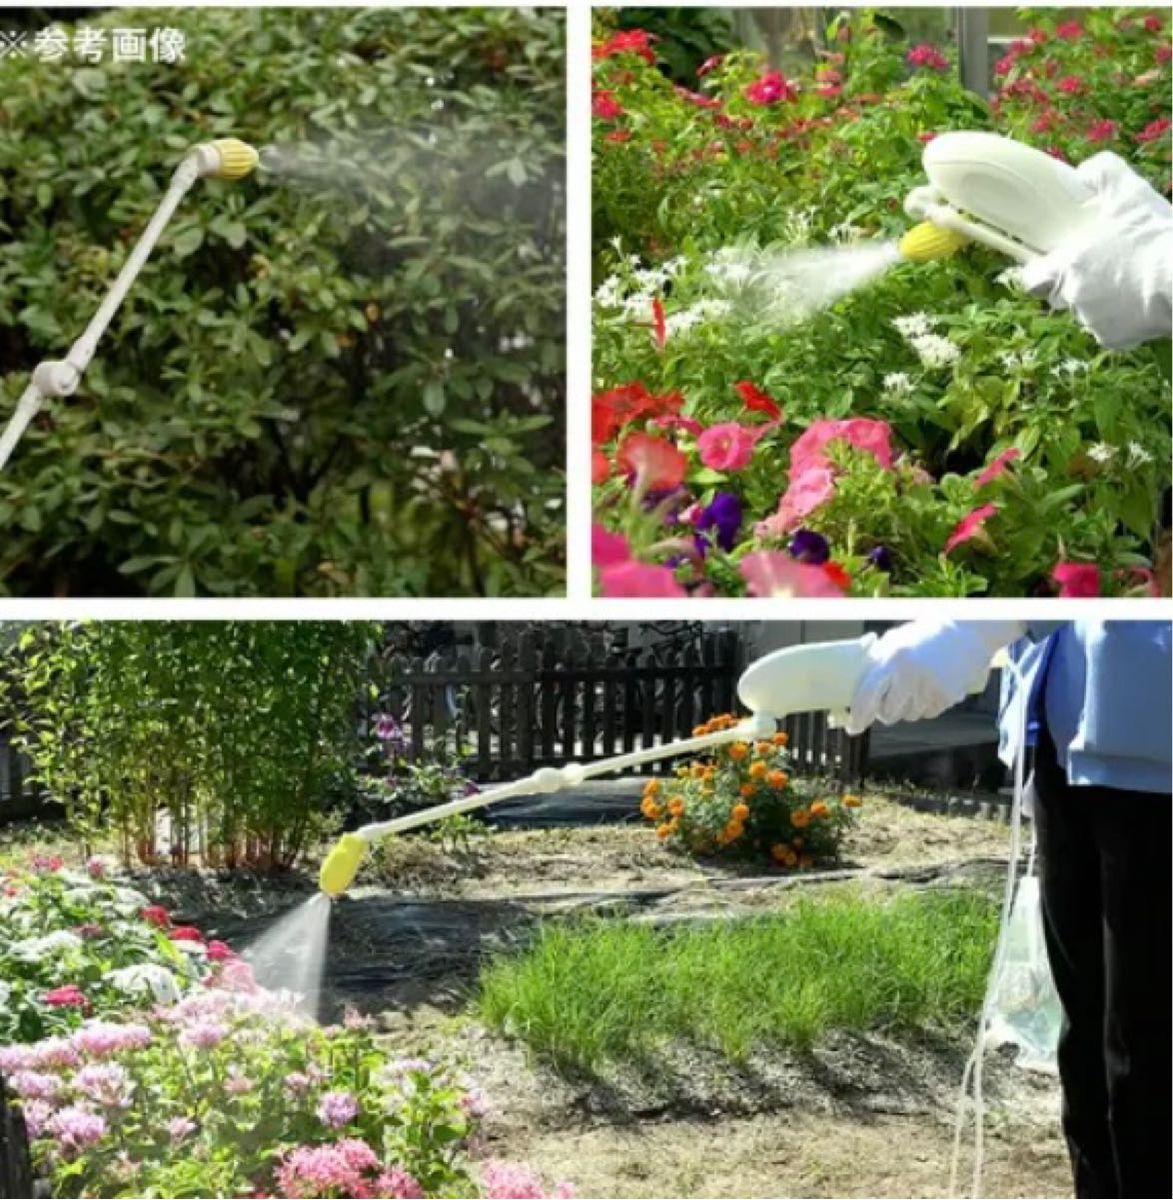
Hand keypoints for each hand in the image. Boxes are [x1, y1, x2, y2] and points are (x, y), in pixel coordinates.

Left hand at [843, 621, 1023, 735]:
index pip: (868, 695)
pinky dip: (925, 706)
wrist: (968, 632)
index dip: (858, 715)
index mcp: (893, 658)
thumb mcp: (895, 640)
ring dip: (906, 708)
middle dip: (884, 711)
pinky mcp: (948, 697)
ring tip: (915, 684)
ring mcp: (931, 688)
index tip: (853, 727)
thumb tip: (855, 687)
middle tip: (888, 699)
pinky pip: (928, 713)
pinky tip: (931, 686)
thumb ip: (874, 661)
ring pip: (908, 716)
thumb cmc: (924, 635)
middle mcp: (911, 675)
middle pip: (887, 713)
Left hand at [1021, 152, 1172, 349]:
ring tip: (1133, 281)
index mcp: (1068, 267)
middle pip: (1063, 295)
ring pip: (1088, 312)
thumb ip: (1103, 173)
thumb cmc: (1154, 236)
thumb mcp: (1130, 193)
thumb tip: (1084, 170)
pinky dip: (1123, 320)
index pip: (1032, 278)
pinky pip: (1110, 330)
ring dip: (1103, 301)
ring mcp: (1091, 322)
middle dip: (1078, 284)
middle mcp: (1073, 298)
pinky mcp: (1112, 339)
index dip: (1040, 271)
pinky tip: (1143, 302)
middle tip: (1106, 268)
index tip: (1051, 265)